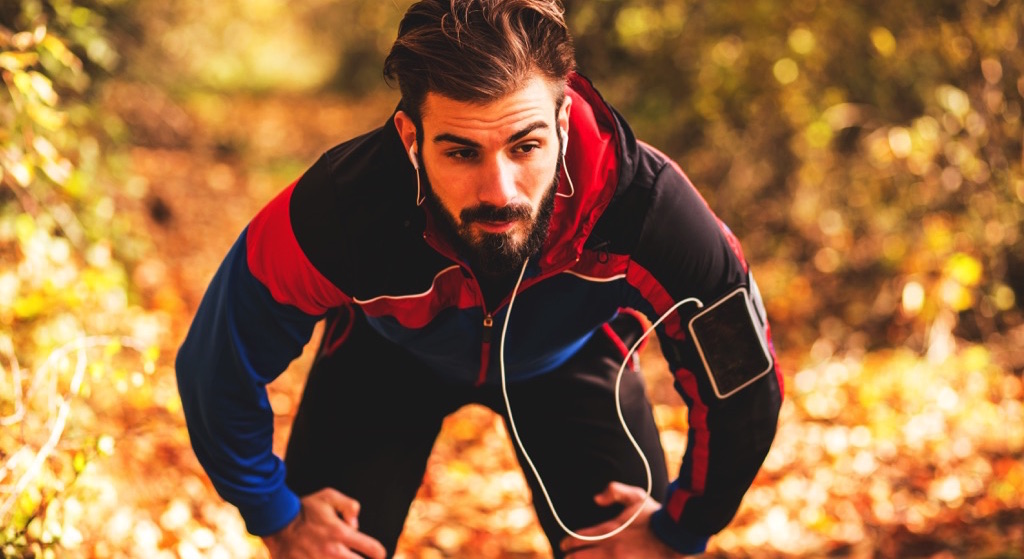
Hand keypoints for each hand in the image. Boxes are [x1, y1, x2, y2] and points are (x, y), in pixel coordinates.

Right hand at [262, 488, 385, 558]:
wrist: (276, 524)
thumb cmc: (304, 509)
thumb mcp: (327, 497)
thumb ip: (349, 505)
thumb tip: (357, 524)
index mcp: (340, 533)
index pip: (372, 549)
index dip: (380, 553)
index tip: (378, 554)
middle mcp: (332, 552)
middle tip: (362, 558)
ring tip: (344, 557)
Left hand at [559, 482, 692, 557]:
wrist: (675, 537)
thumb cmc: (655, 516)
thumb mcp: (636, 496)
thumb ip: (614, 490)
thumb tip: (596, 498)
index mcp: (610, 531)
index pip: (579, 540)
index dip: (567, 543)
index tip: (564, 544)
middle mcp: (611, 550)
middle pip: (579, 558)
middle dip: (570, 558)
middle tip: (566, 557)